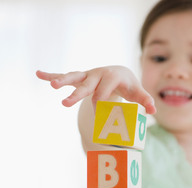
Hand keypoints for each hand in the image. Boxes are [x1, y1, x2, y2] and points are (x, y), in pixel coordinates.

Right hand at [36, 66, 155, 113]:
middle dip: (76, 94)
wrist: (120, 72)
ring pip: (73, 77)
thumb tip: (153, 110)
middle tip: (65, 103)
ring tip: (50, 85)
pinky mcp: (80, 77)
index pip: (104, 91)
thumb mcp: (137, 92)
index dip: (100, 102)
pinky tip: (38, 74)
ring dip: (61, 81)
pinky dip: (51, 74)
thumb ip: (145, 100)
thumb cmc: (129, 85)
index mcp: (112, 77)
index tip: (98, 112)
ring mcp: (87, 75)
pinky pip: (64, 75)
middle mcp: (97, 74)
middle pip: (86, 85)